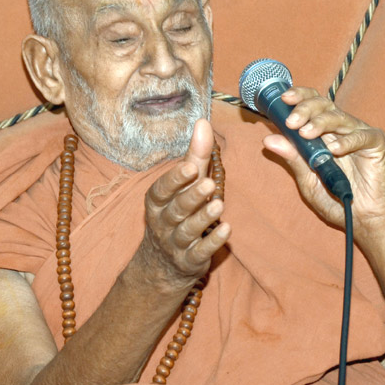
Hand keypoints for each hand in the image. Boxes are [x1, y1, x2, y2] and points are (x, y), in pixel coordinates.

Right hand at [136, 118, 229, 291]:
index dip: (175, 179)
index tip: (190, 168)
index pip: (162, 189)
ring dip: (203, 218)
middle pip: (176, 209)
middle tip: (209, 184)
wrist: (163, 263)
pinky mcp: (190, 261)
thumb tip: (203, 122)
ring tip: (219, 205)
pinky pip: (200, 252)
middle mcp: (162, 222)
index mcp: (157, 201)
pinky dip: (212, 242)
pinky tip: (227, 231)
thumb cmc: (177, 211)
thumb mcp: (184, 184)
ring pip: (188, 230)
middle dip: (191, 196)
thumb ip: (195, 156)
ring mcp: (175, 243)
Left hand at [262, 87, 384, 244]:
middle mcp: (341, 128)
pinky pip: (361, 135)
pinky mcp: (376, 143)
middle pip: (324, 104)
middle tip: (292, 122)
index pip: (311, 103)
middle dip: (305, 109)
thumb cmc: (335, 198)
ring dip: (320, 122)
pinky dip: (347, 141)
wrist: (361, 218)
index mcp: (324, 131)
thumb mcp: (307, 179)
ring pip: (339, 117)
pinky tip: (334, 150)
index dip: (299, 96)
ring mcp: (359, 133)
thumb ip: (292, 158)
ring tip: (306, 134)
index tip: (283, 99)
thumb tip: (268, 140)